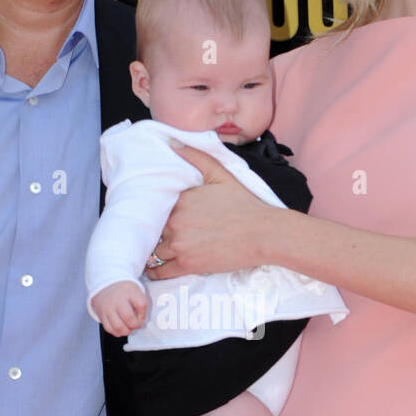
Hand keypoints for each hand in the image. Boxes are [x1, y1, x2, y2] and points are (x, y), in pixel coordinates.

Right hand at [91, 281, 147, 336]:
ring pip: (118, 326)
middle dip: (136, 325)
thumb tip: (141, 319)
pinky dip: (117, 332)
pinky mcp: (101, 315)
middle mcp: (117, 299)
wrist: (105, 286)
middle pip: (128, 317)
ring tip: (129, 327)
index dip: (144, 314)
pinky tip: (121, 328)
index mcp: (129, 291)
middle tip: (137, 324)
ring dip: (127, 331)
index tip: (142, 316)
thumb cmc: (123, 291)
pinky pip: (109, 329)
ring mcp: (108, 308)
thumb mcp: (135, 290)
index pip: (141, 304)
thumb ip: (141, 304)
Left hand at [143, 143, 270, 280]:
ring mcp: (180, 244)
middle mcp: (175, 221)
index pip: (158, 207)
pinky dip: (154, 272)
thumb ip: (196, 157)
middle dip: (157, 232)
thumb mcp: (222, 174)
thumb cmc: (245, 204)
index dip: (159, 213)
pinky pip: (161, 271)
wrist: (263, 233)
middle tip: (157, 236)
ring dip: (155, 252)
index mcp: (181, 200)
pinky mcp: (187, 264)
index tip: (160, 217)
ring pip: (155, 250)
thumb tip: (174, 143)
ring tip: (155, 254)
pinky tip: (152, 271)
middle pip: (155, 229)